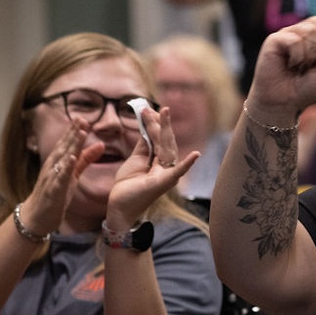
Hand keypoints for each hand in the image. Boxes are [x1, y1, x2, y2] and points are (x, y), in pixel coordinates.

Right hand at [19, 120, 101, 236]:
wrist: (37, 216)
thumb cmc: (56, 193)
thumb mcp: (73, 174)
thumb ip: (85, 159)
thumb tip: (101, 144)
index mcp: (58, 162)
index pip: (67, 143)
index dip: (75, 130)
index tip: (83, 118)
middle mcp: (53, 166)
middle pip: (64, 147)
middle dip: (73, 132)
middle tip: (82, 119)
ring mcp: (52, 178)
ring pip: (62, 159)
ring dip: (71, 145)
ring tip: (80, 133)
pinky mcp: (53, 190)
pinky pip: (59, 178)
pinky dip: (65, 168)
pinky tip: (71, 159)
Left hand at [106, 106, 198, 227]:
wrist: (119, 206)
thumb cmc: (128, 185)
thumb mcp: (136, 159)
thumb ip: (144, 144)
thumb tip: (146, 125)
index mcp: (161, 160)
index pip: (160, 138)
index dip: (154, 123)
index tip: (146, 109)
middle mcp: (167, 166)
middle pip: (166, 141)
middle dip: (160, 123)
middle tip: (155, 107)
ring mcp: (167, 174)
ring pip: (168, 148)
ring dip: (166, 131)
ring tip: (162, 114)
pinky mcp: (163, 183)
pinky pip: (177, 173)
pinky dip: (187, 164)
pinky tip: (196, 155)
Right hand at [248, 12, 315, 121]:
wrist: (285, 103)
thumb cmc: (306, 89)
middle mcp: (304, 32)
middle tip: (314, 63)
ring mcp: (289, 34)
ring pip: (310, 30)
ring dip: (310, 56)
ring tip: (300, 67)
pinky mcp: (275, 39)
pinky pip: (295, 40)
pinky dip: (297, 57)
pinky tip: (290, 65)